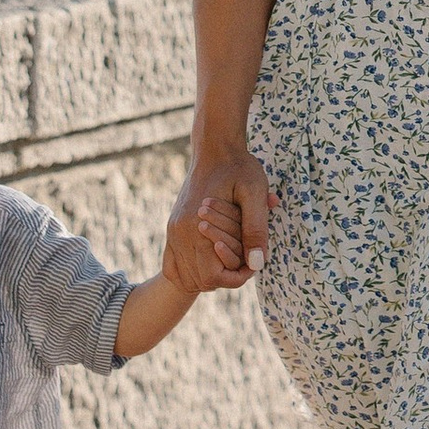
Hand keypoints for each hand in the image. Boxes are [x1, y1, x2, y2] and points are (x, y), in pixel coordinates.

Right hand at [170, 146, 272, 287]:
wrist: (215, 148)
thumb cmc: (239, 168)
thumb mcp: (255, 193)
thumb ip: (255, 229)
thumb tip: (256, 264)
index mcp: (197, 226)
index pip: (212, 277)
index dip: (236, 277)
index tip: (252, 262)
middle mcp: (179, 233)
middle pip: (199, 281)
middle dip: (225, 277)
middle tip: (244, 258)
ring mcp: (173, 231)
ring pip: (185, 277)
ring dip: (208, 275)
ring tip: (229, 258)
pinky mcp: (172, 228)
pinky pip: (172, 265)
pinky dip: (189, 271)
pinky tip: (210, 259)